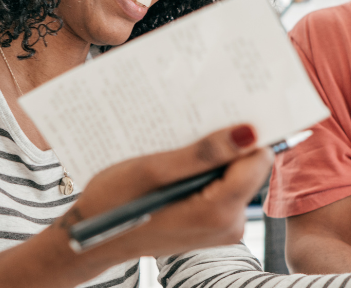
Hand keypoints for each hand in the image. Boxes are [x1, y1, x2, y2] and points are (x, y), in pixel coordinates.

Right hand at [60, 124, 272, 265]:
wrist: (93, 238)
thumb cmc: (114, 203)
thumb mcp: (153, 170)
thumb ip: (203, 154)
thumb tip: (249, 134)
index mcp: (218, 213)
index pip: (257, 159)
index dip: (245, 134)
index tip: (226, 112)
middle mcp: (229, 225)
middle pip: (247, 168)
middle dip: (225, 145)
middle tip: (195, 128)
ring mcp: (222, 227)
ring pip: (234, 176)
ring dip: (212, 159)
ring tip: (181, 148)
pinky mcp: (213, 224)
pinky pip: (221, 188)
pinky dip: (204, 173)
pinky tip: (179, 164)